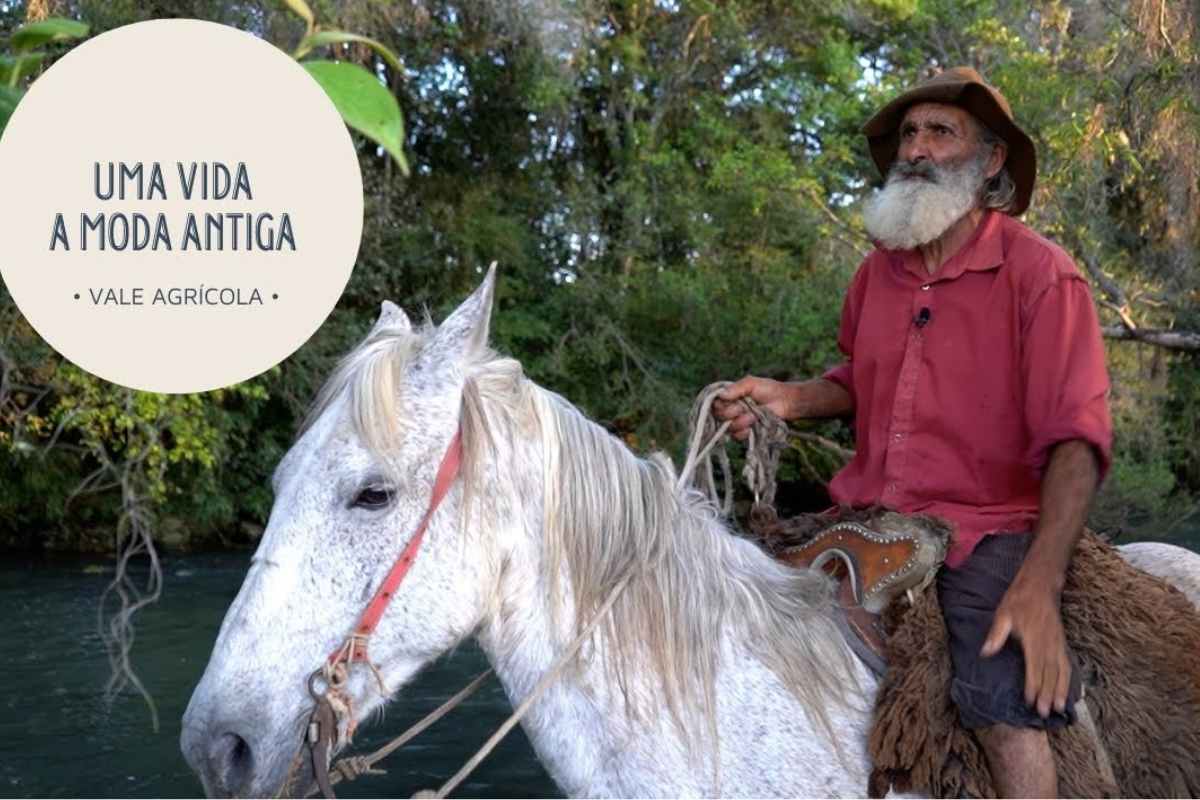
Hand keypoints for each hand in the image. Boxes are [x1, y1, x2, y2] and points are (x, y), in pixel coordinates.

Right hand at [712, 376, 794, 440]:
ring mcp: (737, 422)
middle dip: (730, 413)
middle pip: (718, 416)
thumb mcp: (751, 383)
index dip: (718, 405)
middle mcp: (730, 409)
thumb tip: (721, 395)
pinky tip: (752, 427)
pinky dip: (743, 432)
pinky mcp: (745, 432)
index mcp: (729, 397)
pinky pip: (736, 436)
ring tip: (753, 417)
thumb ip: (736, 388)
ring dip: (739, 422)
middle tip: (744, 408)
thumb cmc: (769, 389)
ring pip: (727, 427)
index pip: (713, 403)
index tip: (728, 401)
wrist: (786, 402)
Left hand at [980, 574, 1070, 717]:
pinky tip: (1069, 692)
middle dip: (1047, 694)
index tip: (1030, 701)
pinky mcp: (1062, 643)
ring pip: (1061, 671)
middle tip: (1045, 713)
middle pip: (1049, 673)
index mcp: (1033, 638)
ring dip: (1060, 690)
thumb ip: (996, 634)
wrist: (1041, 585)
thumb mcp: (1003, 614)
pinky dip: (1069, 680)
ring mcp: (1058, 644)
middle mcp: (1048, 643)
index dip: (1033, 685)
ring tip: (1059, 708)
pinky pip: (1068, 664)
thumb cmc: (1019, 600)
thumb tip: (985, 652)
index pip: (1034, 666)